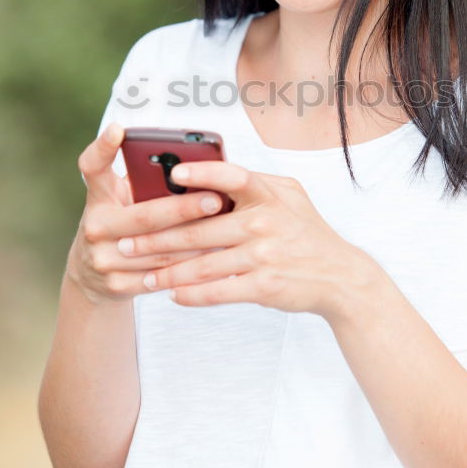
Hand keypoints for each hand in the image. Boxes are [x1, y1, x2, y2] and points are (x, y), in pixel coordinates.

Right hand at [67, 123, 227, 305]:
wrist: (92, 276)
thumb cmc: (122, 222)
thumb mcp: (122, 197)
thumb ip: (145, 181)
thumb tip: (194, 165)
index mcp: (98, 196)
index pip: (92, 166)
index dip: (103, 147)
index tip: (119, 129)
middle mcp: (94, 225)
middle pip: (143, 216)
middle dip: (183, 209)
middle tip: (216, 199)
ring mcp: (102, 259)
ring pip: (158, 250)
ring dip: (196, 241)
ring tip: (225, 228)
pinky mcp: (115, 285)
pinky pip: (160, 276)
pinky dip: (188, 267)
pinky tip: (213, 257)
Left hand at [114, 158, 382, 323]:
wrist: (340, 276)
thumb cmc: (305, 231)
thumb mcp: (289, 195)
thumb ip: (253, 182)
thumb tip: (208, 172)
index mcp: (269, 193)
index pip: (232, 176)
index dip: (202, 174)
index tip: (171, 174)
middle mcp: (265, 222)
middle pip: (200, 229)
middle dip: (156, 238)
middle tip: (125, 243)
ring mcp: (264, 255)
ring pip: (203, 264)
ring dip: (167, 273)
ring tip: (143, 276)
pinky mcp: (264, 286)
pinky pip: (219, 291)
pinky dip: (192, 295)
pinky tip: (172, 295)